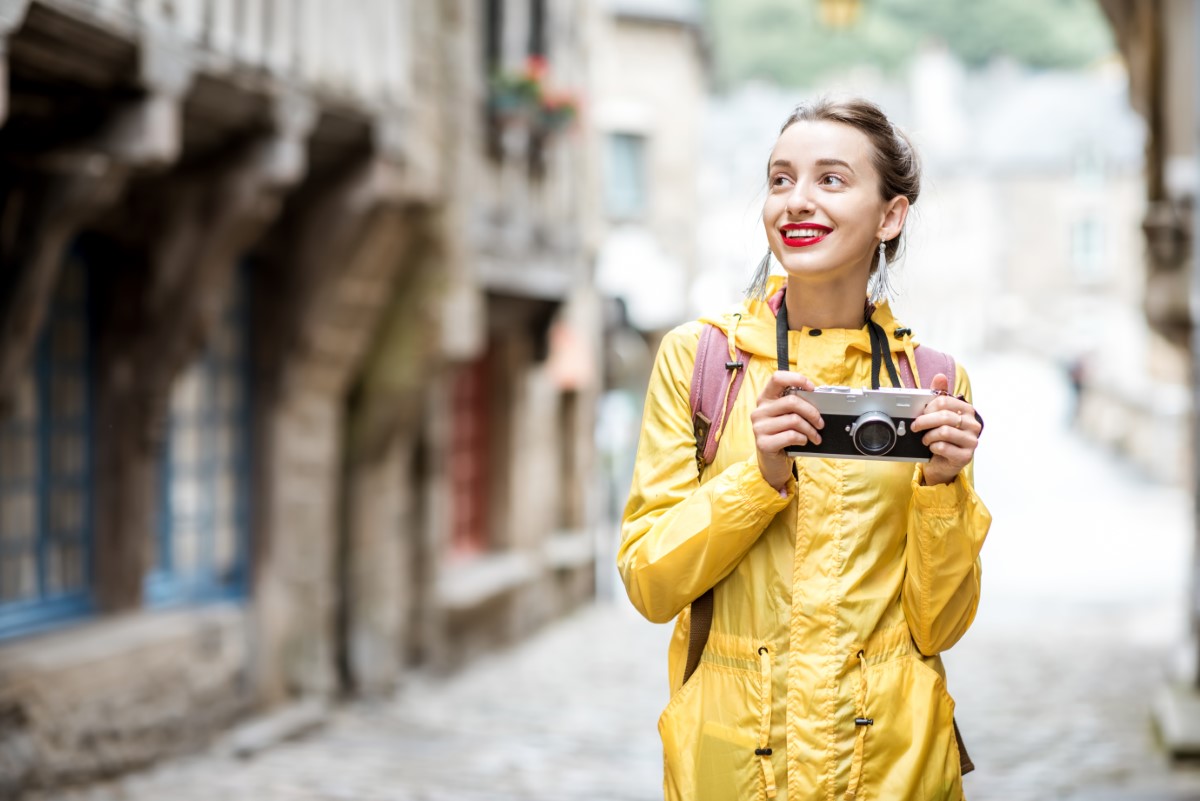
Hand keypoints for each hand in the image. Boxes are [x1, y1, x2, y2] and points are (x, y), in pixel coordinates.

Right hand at [751, 371, 823, 490]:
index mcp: (765, 399)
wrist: (772, 462)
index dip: (797, 379)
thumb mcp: (787, 417)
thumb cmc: (782, 436)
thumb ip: (795, 406)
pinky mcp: (763, 443)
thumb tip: (817, 399)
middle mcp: (759, 411)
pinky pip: (791, 436)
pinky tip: (803, 442)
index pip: (777, 378)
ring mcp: (759, 427)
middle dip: (812, 412)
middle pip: (791, 401)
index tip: (812, 388)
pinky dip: (802, 439)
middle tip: (820, 423)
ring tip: (815, 436)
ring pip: (794, 420)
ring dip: (810, 430)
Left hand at [909, 373, 980, 485]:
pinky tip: (932, 448)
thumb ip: (939, 395)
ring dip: (928, 436)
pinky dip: (933, 447)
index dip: (928, 407)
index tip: (920, 413)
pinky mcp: (966, 456)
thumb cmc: (942, 437)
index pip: (945, 401)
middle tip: (915, 426)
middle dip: (924, 421)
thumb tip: (939, 377)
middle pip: (944, 416)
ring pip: (944, 432)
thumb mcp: (938, 414)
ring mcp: (971, 441)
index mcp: (967, 410)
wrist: (943, 462)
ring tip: (925, 439)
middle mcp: (973, 425)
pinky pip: (943, 447)